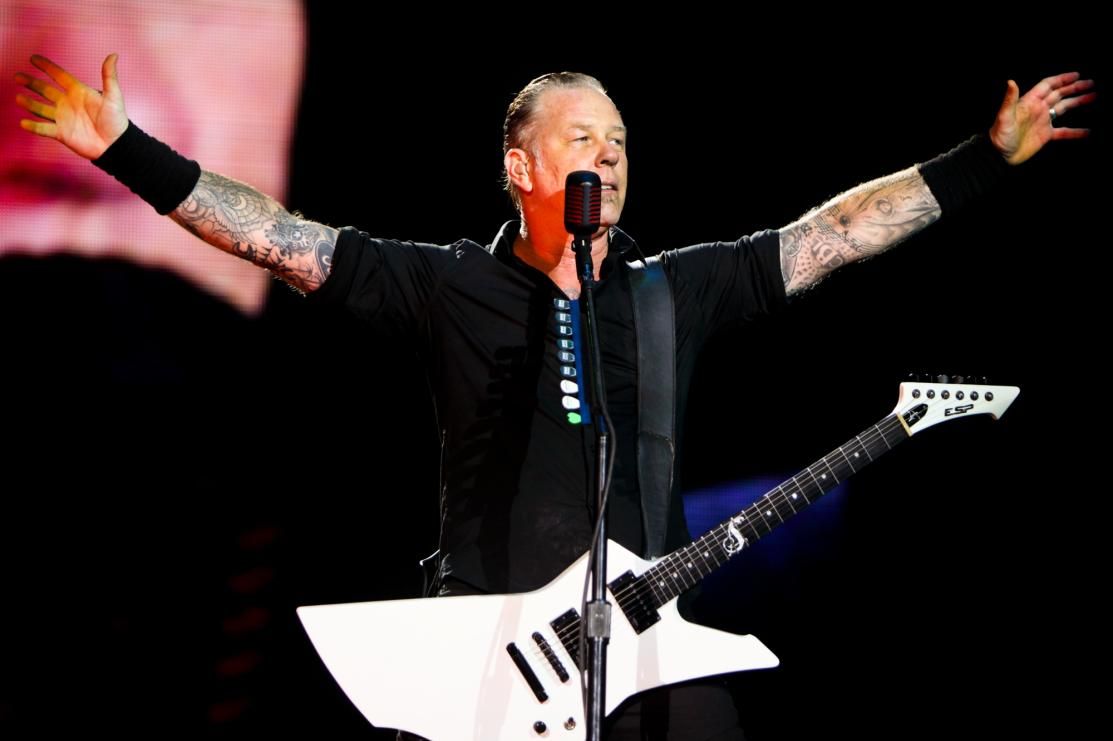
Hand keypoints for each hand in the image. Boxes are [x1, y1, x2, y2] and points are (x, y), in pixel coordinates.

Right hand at [14, 53, 128, 160]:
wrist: (116, 145)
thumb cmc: (117, 120)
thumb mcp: (114, 96)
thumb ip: (109, 76)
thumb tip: (113, 55)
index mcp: (78, 92)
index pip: (59, 76)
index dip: (46, 67)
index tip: (33, 58)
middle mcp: (68, 103)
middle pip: (45, 90)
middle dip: (31, 83)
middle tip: (18, 76)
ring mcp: (63, 118)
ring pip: (41, 108)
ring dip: (29, 104)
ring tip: (18, 99)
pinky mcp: (62, 133)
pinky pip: (44, 129)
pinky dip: (33, 126)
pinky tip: (23, 123)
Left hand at [989, 72, 1095, 165]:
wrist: (998, 156)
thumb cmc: (999, 136)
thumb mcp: (1004, 116)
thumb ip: (1009, 99)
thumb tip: (1010, 82)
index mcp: (1030, 102)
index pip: (1048, 86)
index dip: (1062, 79)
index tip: (1076, 75)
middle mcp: (1038, 109)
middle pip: (1059, 94)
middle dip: (1074, 88)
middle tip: (1091, 83)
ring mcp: (1042, 122)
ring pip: (1064, 108)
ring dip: (1078, 102)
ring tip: (1093, 96)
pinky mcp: (1045, 135)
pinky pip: (1064, 132)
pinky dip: (1075, 132)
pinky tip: (1088, 131)